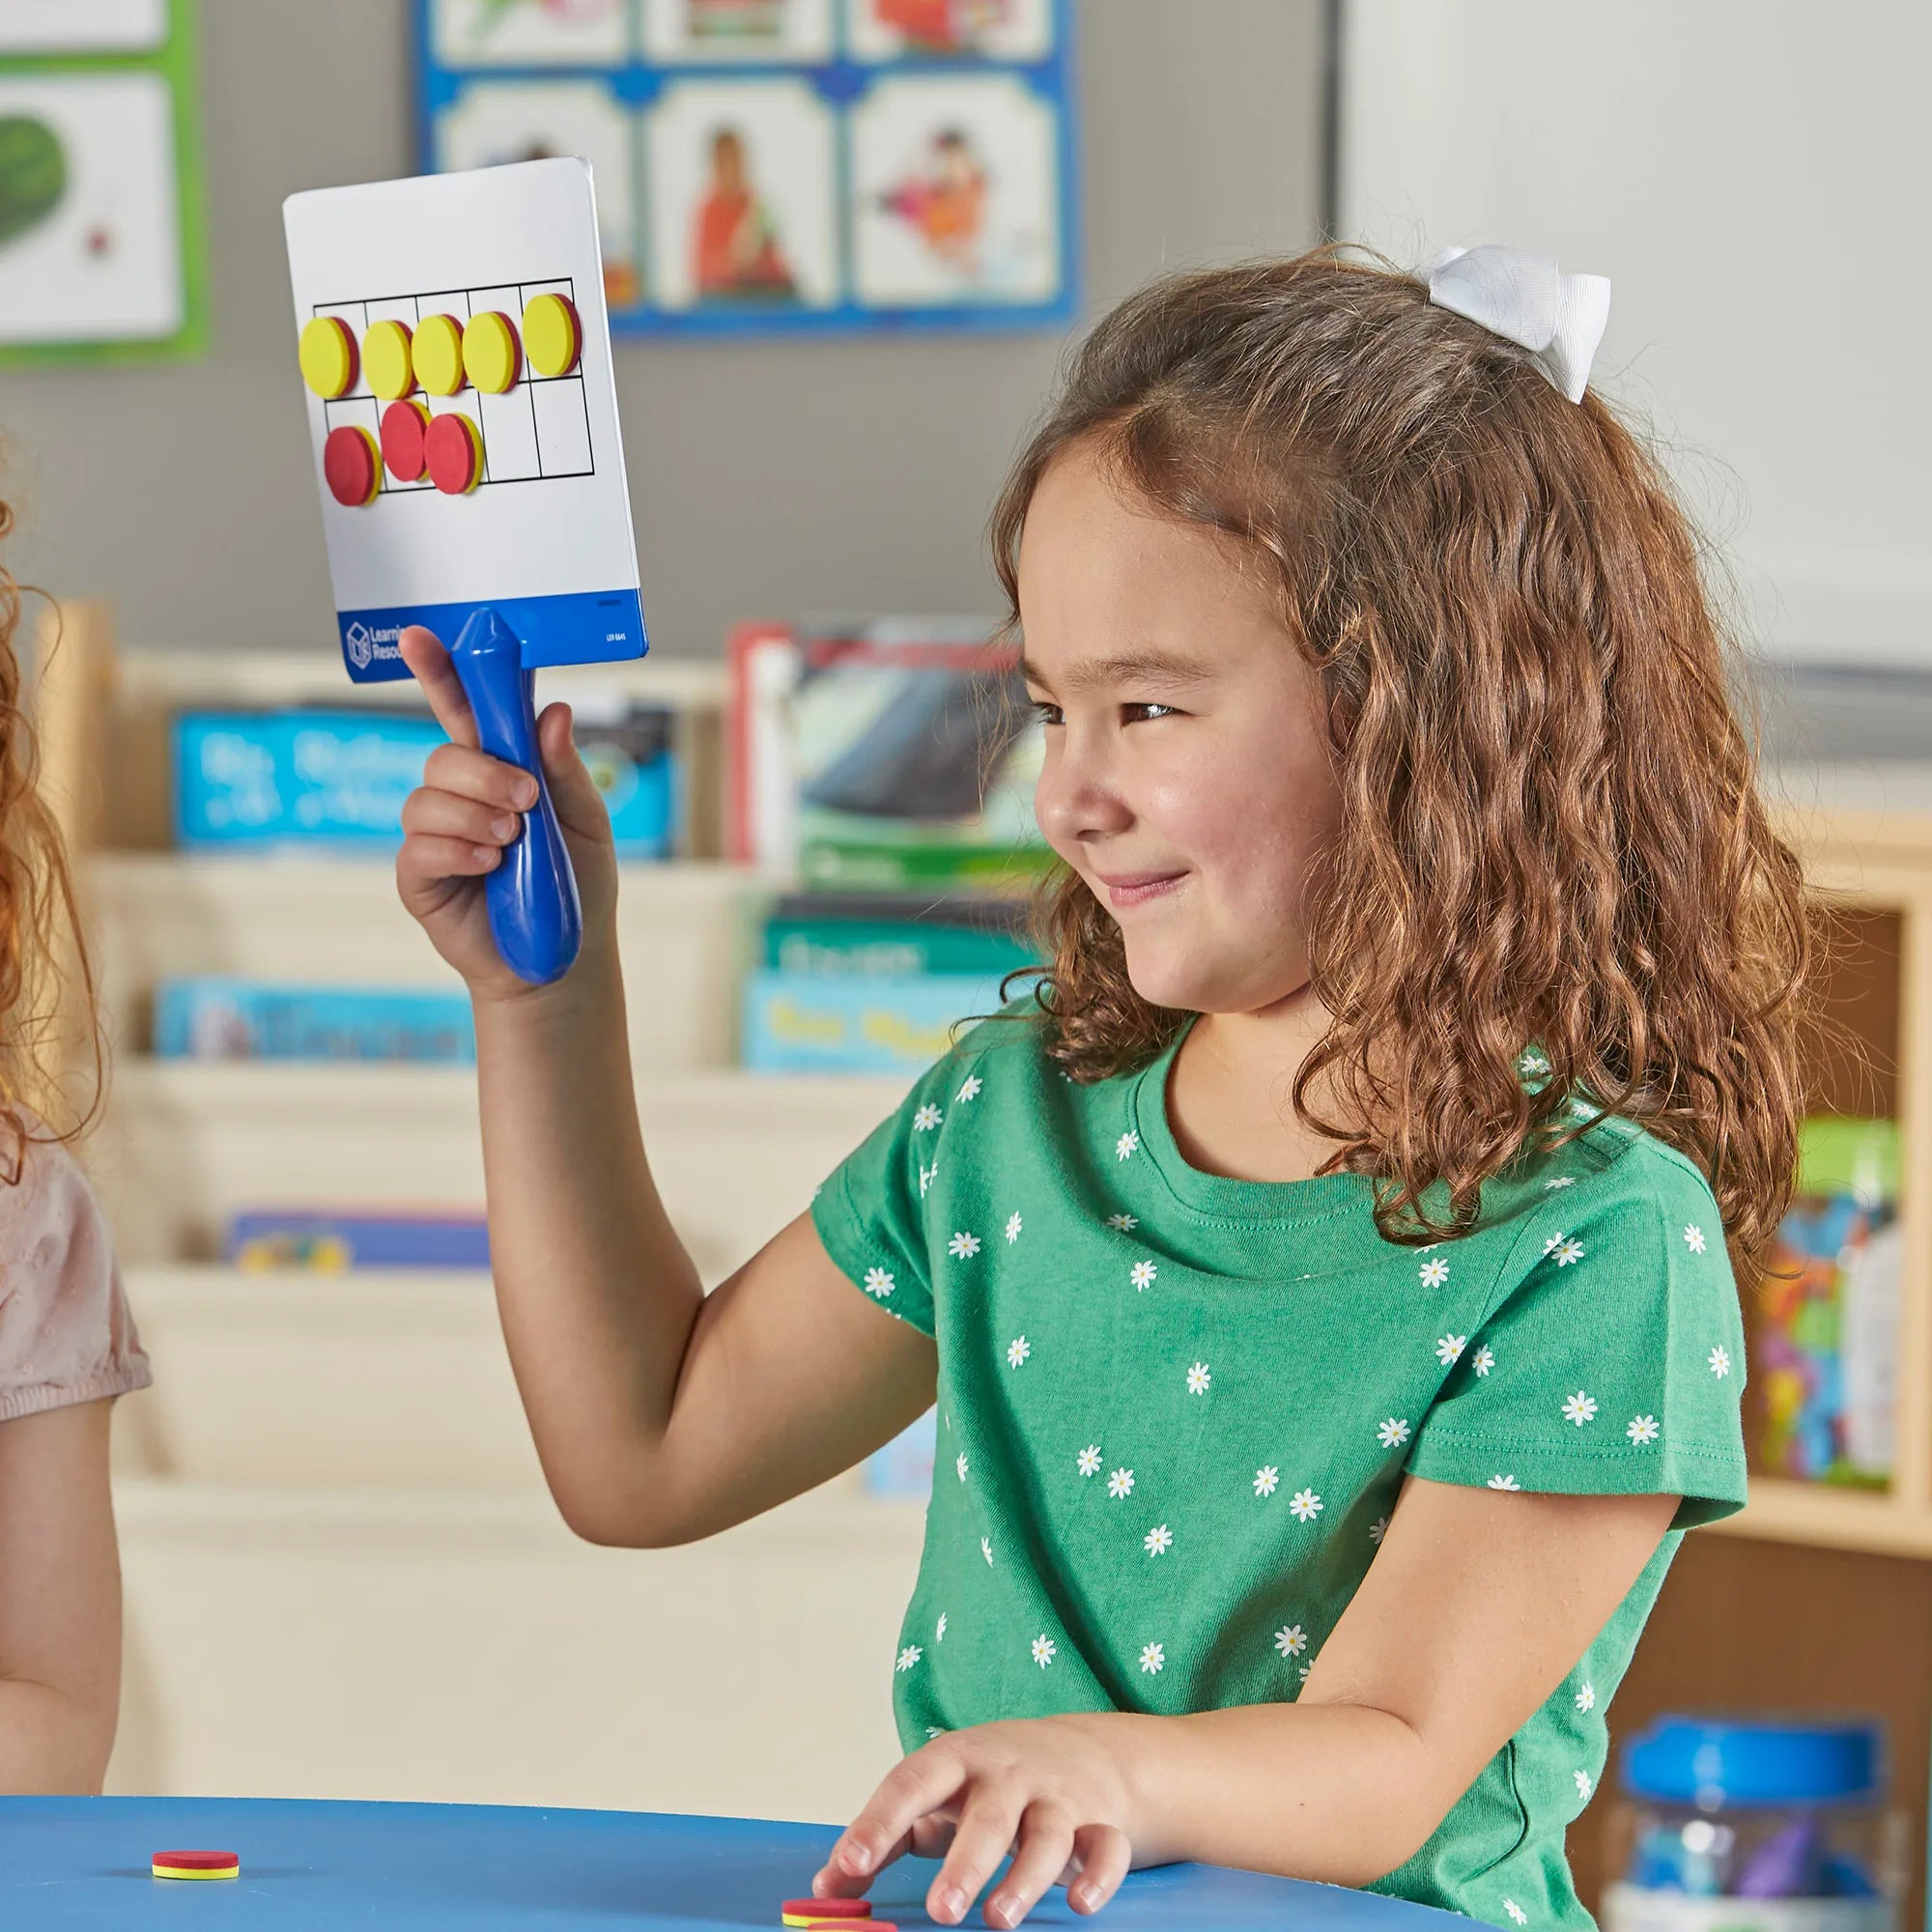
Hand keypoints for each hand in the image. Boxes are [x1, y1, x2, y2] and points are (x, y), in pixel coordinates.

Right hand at [395, 625, 617, 1002]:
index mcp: (500, 770)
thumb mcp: (587, 822)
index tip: (421, 638)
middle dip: (484, 771)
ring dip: (474, 815)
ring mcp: (435, 835)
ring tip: (511, 843)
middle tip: (525, 802)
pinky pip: (419, 846)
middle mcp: (460, 796)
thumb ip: (565, 770)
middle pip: (444, 753)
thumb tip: (553, 712)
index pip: (464, 711)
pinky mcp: (419, 876)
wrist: (564, 959)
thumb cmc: (577, 887)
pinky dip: (458, 851)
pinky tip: (489, 867)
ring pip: (426, 797)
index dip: (441, 672)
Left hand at [812, 1716, 1141, 1926]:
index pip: (912, 1782)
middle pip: (989, 1814)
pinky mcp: (1098, 1822)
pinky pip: (1106, 1847)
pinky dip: (1098, 1874)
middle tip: (940, 1911)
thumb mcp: (935, 1795)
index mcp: (956, 1761)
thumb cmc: (989, 1781)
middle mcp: (1007, 1775)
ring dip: (1026, 1877)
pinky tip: (1079, 1903)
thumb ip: (885, 1836)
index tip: (851, 1863)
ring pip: (1047, 1833)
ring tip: (998, 1919)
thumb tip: (827, 1884)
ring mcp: (1056, 1797)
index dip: (880, 1821)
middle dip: (965, 1862)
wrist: (1084, 1749)